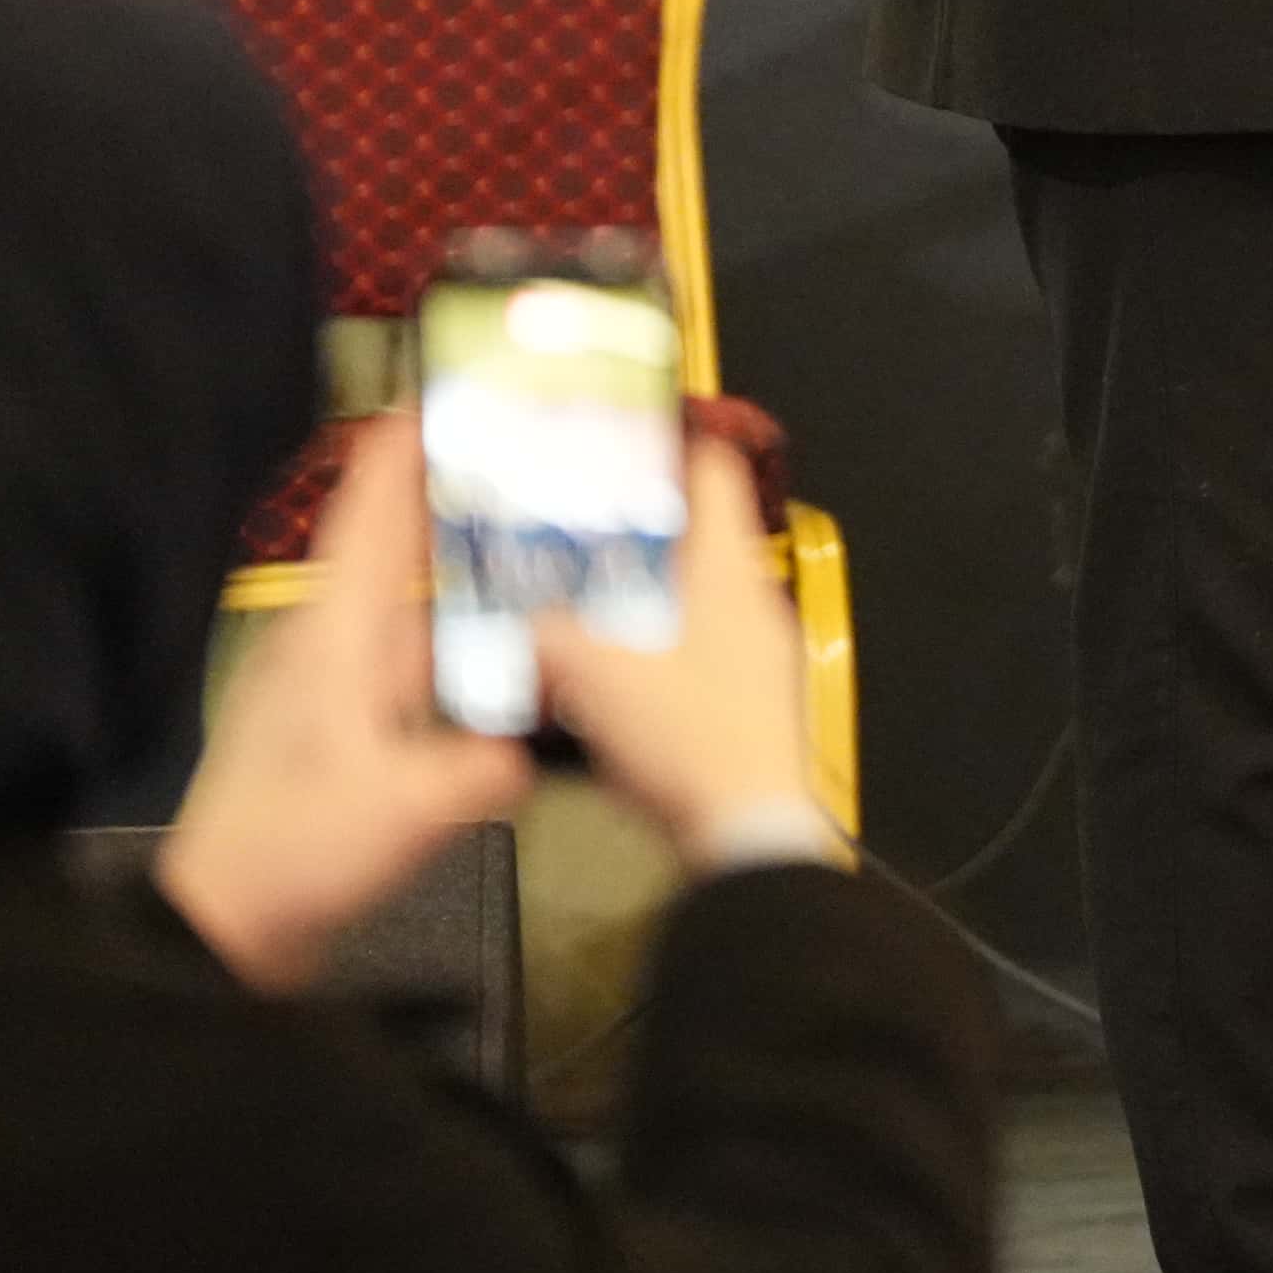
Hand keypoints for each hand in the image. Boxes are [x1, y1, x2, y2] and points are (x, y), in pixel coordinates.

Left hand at [155, 414, 528, 992]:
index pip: (369, 519)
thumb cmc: (290, 850)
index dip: (402, 451)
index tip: (444, 391)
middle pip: (400, 550)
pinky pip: (426, 663)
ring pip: (418, 606)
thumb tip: (526, 755)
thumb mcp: (392, 809)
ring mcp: (344, 694)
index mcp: (336, 639)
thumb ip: (472, 772)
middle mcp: (338, 650)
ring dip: (471, 569)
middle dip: (457, 495)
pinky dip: (471, 641)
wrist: (223, 929)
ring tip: (548, 538)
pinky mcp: (356, 737)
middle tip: (533, 452)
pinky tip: (521, 653)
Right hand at [528, 433, 818, 855]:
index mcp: (729, 574)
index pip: (715, 476)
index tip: (626, 442)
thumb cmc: (691, 742)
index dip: (672, 448)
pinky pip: (694, 654)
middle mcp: (752, 604)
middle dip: (633, 535)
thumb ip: (547, 636)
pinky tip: (605, 678)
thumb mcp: (595, 675)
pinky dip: (650, 651)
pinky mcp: (744, 703)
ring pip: (692, 599)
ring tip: (576, 605)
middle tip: (574, 533)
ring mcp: (755, 655)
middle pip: (696, 539)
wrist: (743, 830)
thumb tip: (517, 618)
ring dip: (639, 598)